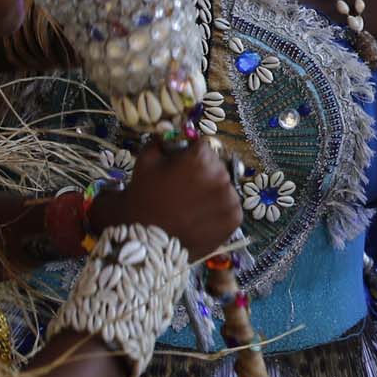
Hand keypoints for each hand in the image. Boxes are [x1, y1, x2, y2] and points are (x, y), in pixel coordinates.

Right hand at [113, 134, 244, 261]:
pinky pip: (229, 207)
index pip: (204, 146)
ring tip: (191, 207)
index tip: (182, 167)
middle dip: (203, 173)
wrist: (145, 243)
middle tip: (184, 190)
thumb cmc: (142, 200)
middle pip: (216, 166)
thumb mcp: (145, 163)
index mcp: (200, 157)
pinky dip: (218, 211)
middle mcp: (221, 174)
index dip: (192, 155)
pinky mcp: (235, 218)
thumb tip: (168, 134)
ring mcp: (230, 198)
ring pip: (224, 187)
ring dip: (212, 193)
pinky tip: (200, 218)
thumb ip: (160, 143)